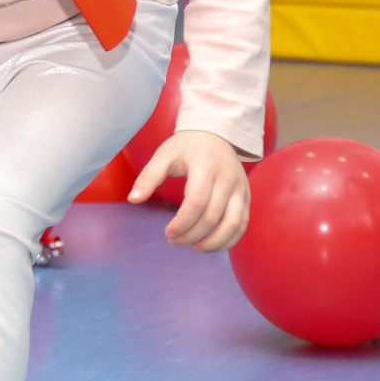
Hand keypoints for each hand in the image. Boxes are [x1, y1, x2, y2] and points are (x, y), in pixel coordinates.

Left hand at [129, 129, 249, 251]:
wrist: (215, 133)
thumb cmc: (186, 146)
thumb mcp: (164, 155)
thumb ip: (148, 177)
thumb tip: (133, 199)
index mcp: (206, 166)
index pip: (196, 203)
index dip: (182, 223)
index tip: (167, 233)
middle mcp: (228, 178)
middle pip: (212, 217)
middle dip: (191, 235)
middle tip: (174, 240)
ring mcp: (241, 188)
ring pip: (233, 224)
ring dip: (213, 242)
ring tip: (194, 247)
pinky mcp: (246, 196)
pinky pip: (242, 224)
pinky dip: (229, 239)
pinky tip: (211, 245)